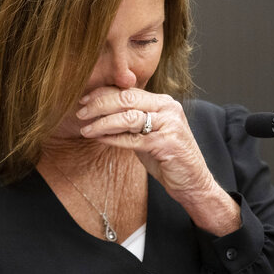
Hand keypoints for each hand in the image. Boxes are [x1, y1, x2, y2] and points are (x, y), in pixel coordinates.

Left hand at [76, 87, 240, 235]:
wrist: (193, 182)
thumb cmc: (167, 157)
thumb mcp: (148, 132)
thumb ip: (130, 118)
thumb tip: (100, 108)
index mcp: (164, 102)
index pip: (129, 90)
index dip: (104, 93)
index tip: (84, 99)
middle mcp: (168, 108)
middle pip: (127, 98)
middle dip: (100, 104)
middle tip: (81, 112)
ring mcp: (169, 124)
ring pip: (128, 117)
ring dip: (102, 122)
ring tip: (85, 129)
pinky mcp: (166, 143)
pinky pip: (132, 139)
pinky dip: (112, 138)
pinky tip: (98, 139)